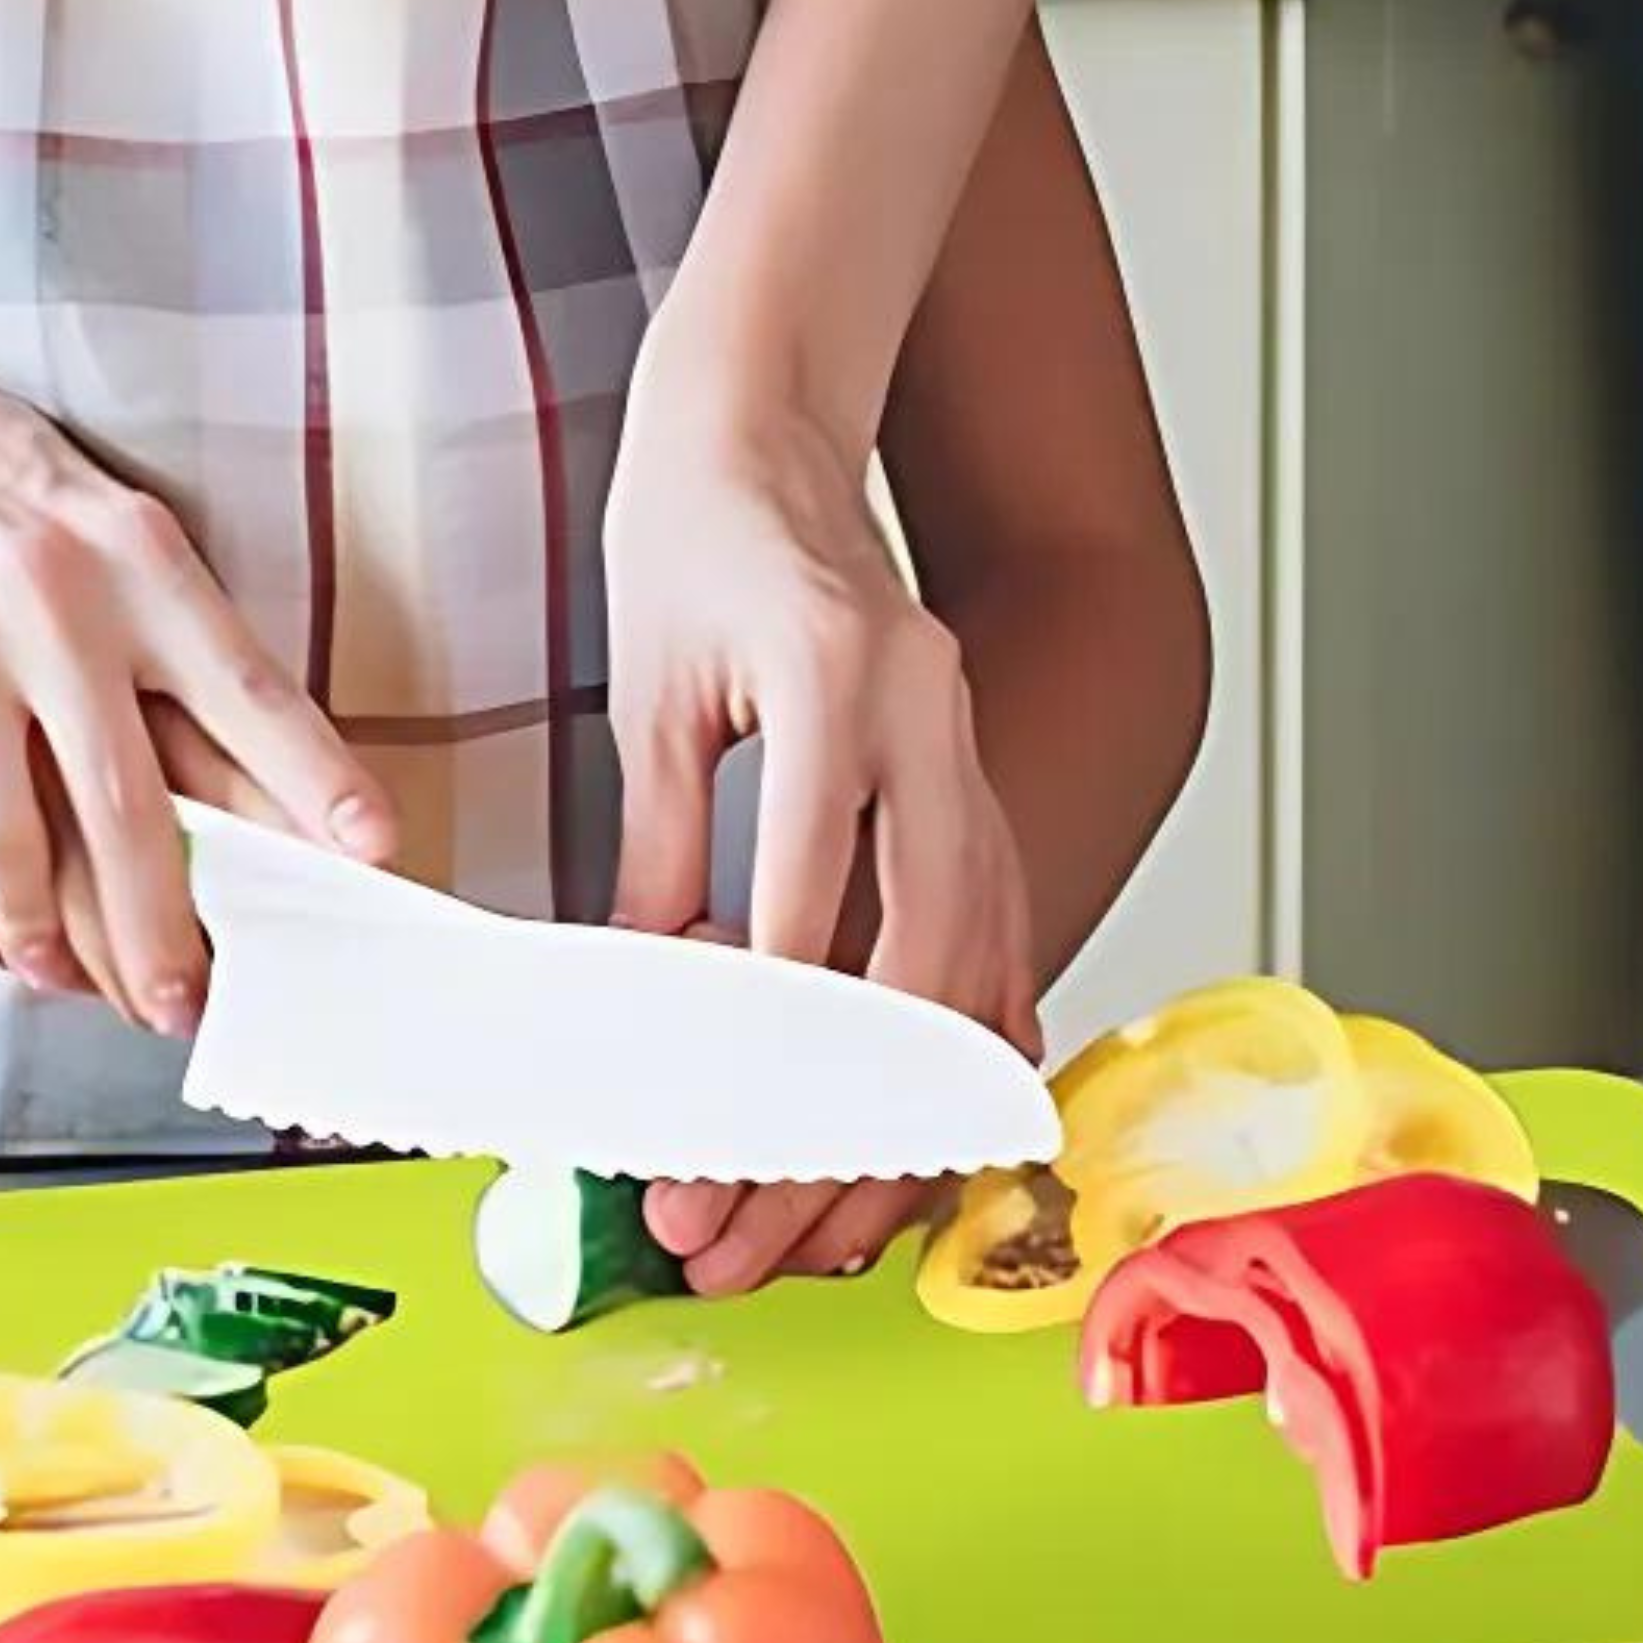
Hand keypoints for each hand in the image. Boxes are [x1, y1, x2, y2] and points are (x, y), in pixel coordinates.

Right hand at [0, 327, 390, 1027]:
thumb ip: (182, 639)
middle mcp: (53, 600)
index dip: (311, 773)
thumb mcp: (120, 532)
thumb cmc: (11, 495)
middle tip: (184, 999)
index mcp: (139, 559)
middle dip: (160, 921)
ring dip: (39, 933)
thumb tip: (263, 776)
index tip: (370, 845)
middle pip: (124, 797)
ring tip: (62, 978)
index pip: (245, 685)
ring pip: (9, 837)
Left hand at [603, 373, 1035, 1294]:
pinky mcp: (976, 772)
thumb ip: (657, 849)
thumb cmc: (696, 520)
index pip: (813, 923)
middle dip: (840, 1127)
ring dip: (906, 1108)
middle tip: (743, 1231)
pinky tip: (914, 1123)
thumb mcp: (652, 687)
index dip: (755, 1064)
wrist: (773, 411)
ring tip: (815, 1218)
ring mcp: (974, 746)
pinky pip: (998, 931)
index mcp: (848, 686)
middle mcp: (937, 721)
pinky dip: (961, 1038)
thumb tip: (644, 1006)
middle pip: (924, 974)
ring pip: (981, 969)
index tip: (693, 1164)